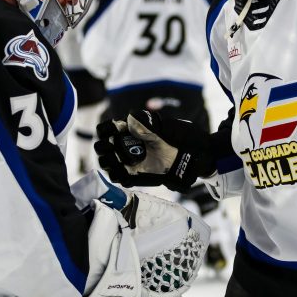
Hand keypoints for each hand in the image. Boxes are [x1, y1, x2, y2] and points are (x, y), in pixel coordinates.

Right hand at [94, 110, 214, 191]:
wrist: (194, 155)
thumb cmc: (180, 137)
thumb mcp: (165, 128)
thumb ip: (147, 126)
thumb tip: (129, 118)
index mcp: (130, 131)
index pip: (107, 129)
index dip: (105, 129)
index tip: (112, 129)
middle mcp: (126, 146)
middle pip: (102, 147)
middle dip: (103, 147)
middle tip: (111, 147)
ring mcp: (129, 162)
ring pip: (107, 163)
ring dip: (107, 162)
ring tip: (115, 160)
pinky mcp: (135, 176)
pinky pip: (119, 178)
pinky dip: (116, 176)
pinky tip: (122, 171)